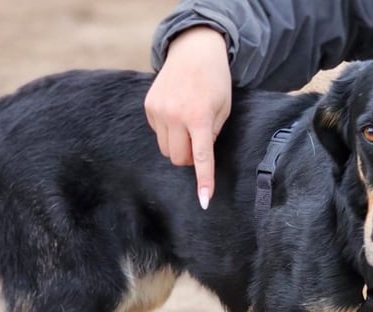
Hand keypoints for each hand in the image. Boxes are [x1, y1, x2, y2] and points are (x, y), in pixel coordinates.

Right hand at [144, 26, 231, 208]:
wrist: (194, 50)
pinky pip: (158, 134)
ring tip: (188, 124)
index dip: (203, 180)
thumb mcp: (224, 108)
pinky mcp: (149, 107)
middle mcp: (176, 115)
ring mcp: (159, 111)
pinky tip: (177, 113)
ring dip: (178, 146)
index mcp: (200, 117)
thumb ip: (213, 134)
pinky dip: (168, 131)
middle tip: (199, 142)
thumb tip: (197, 158)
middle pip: (179, 158)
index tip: (204, 200)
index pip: (202, 156)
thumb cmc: (215, 81)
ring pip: (166, 150)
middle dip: (190, 158)